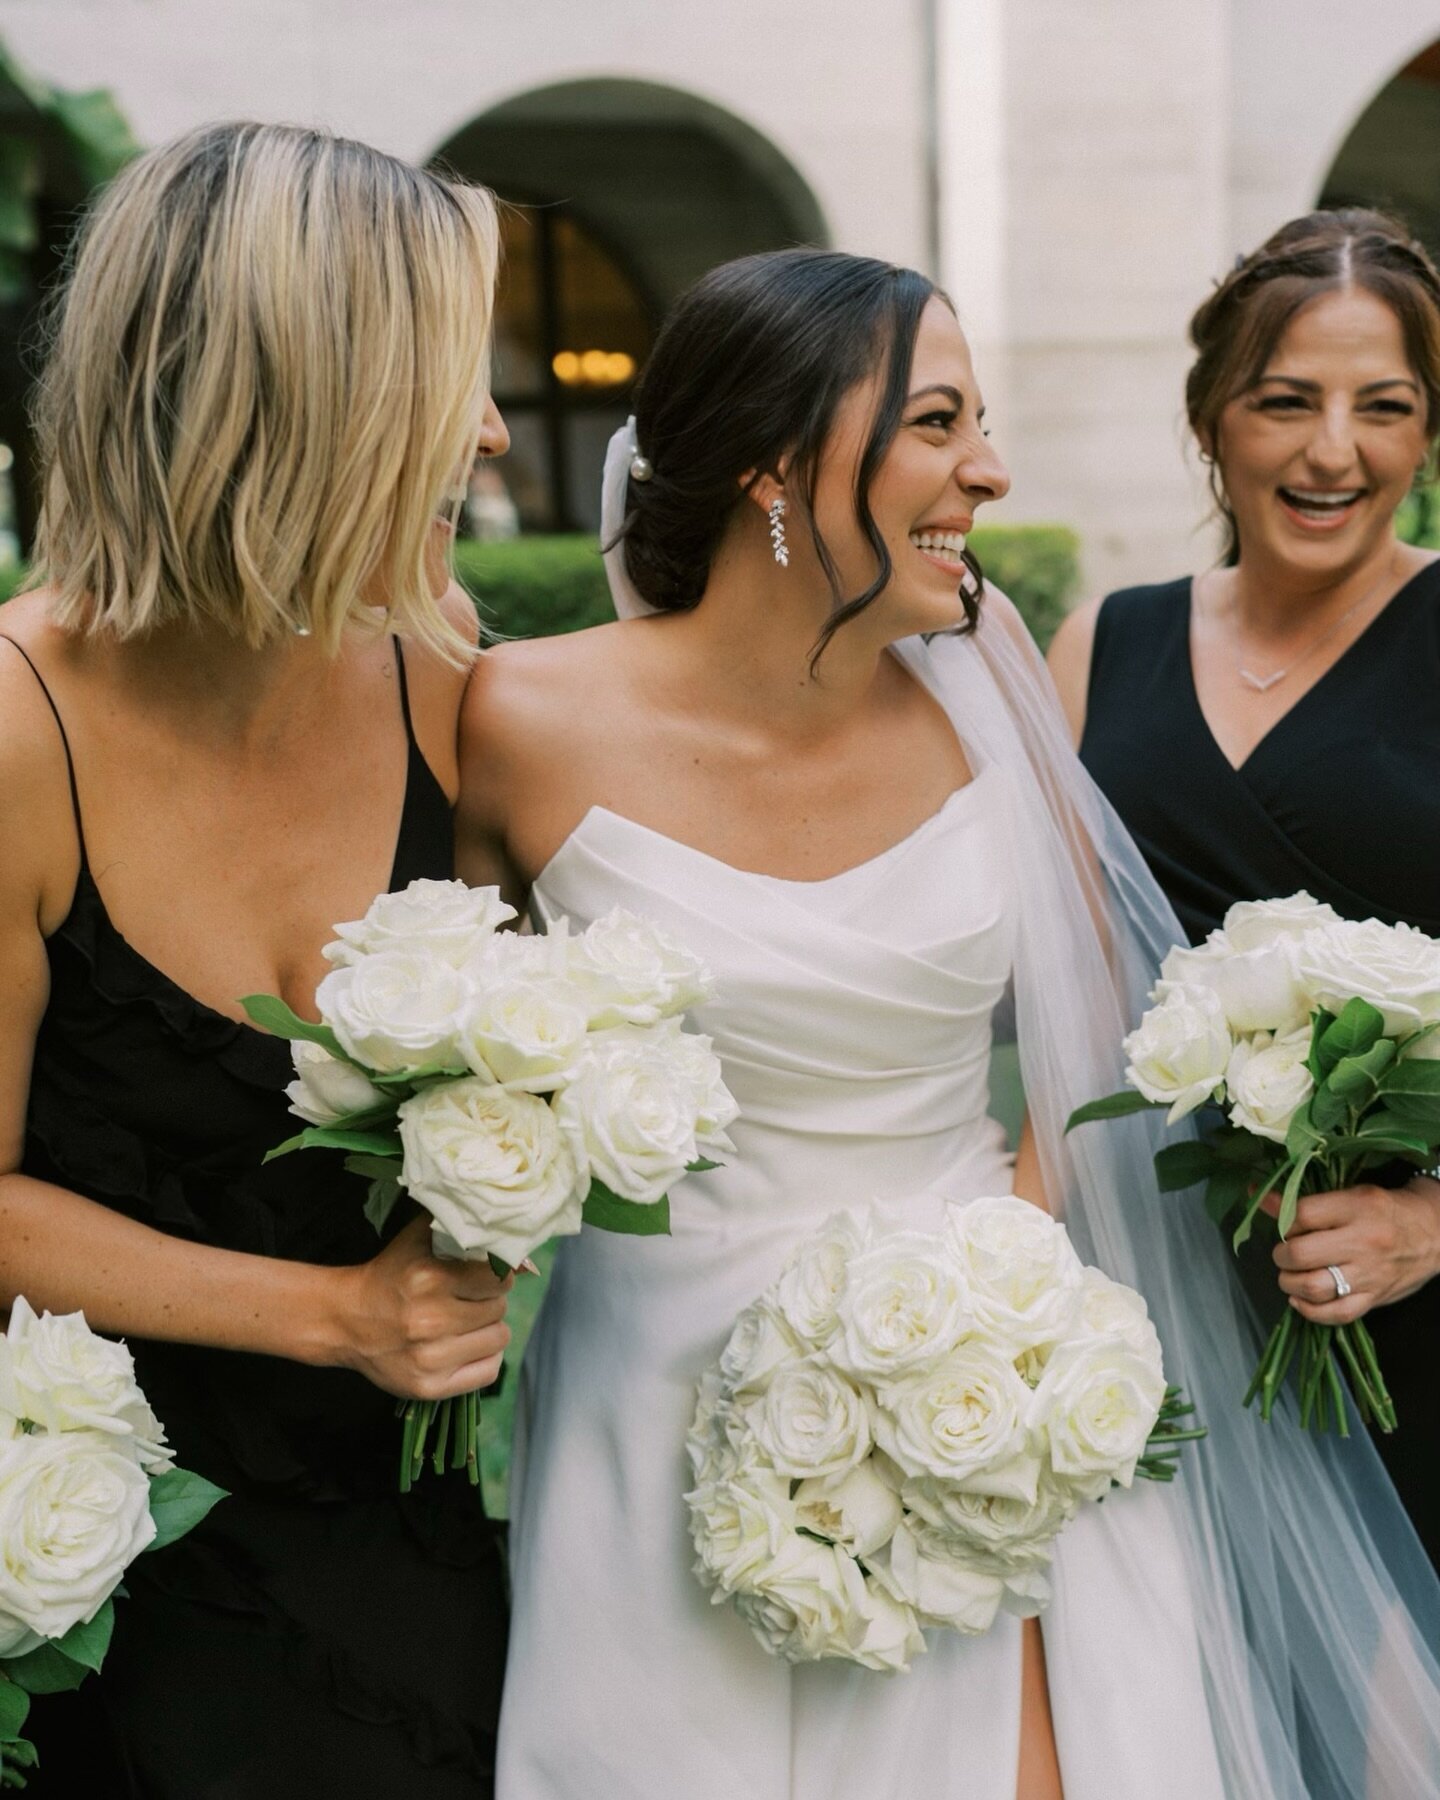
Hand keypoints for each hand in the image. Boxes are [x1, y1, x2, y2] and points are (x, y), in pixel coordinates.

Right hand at [327, 1215, 512, 1399]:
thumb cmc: (391, 1274)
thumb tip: (520, 1255)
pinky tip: (466, 1346)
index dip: (494, 1275)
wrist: (347, 1320)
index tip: (480, 1276)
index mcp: (429, 1278)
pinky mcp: (429, 1387)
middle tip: (467, 1299)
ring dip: (487, 1328)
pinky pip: (489, 1371)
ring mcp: (429, 1358)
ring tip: (464, 1322)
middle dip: (489, 1300)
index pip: (499, 1278)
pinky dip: (485, 1357)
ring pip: (499, 1338)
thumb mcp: (420, 1240)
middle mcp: (430, 1320)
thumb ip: (465, 1232)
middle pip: (499, 1308)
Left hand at [1266, 1177, 1439, 1323]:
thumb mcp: (1353, 1194)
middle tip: (1284, 1251)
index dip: (1278, 1216)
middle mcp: (1363, 1242)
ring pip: (1313, 1287)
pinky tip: (1300, 1299)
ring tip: (1290, 1274)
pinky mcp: (1374, 1299)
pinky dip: (1309, 1310)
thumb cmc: (1386, 1210)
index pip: (1302, 1215)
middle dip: (1281, 1254)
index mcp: (1357, 1208)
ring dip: (1289, 1282)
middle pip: (1301, 1254)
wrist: (1434, 1234)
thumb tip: (1262, 1199)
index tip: (1274, 1216)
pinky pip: (1335, 1314)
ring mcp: (1369, 1275)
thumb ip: (1310, 1202)